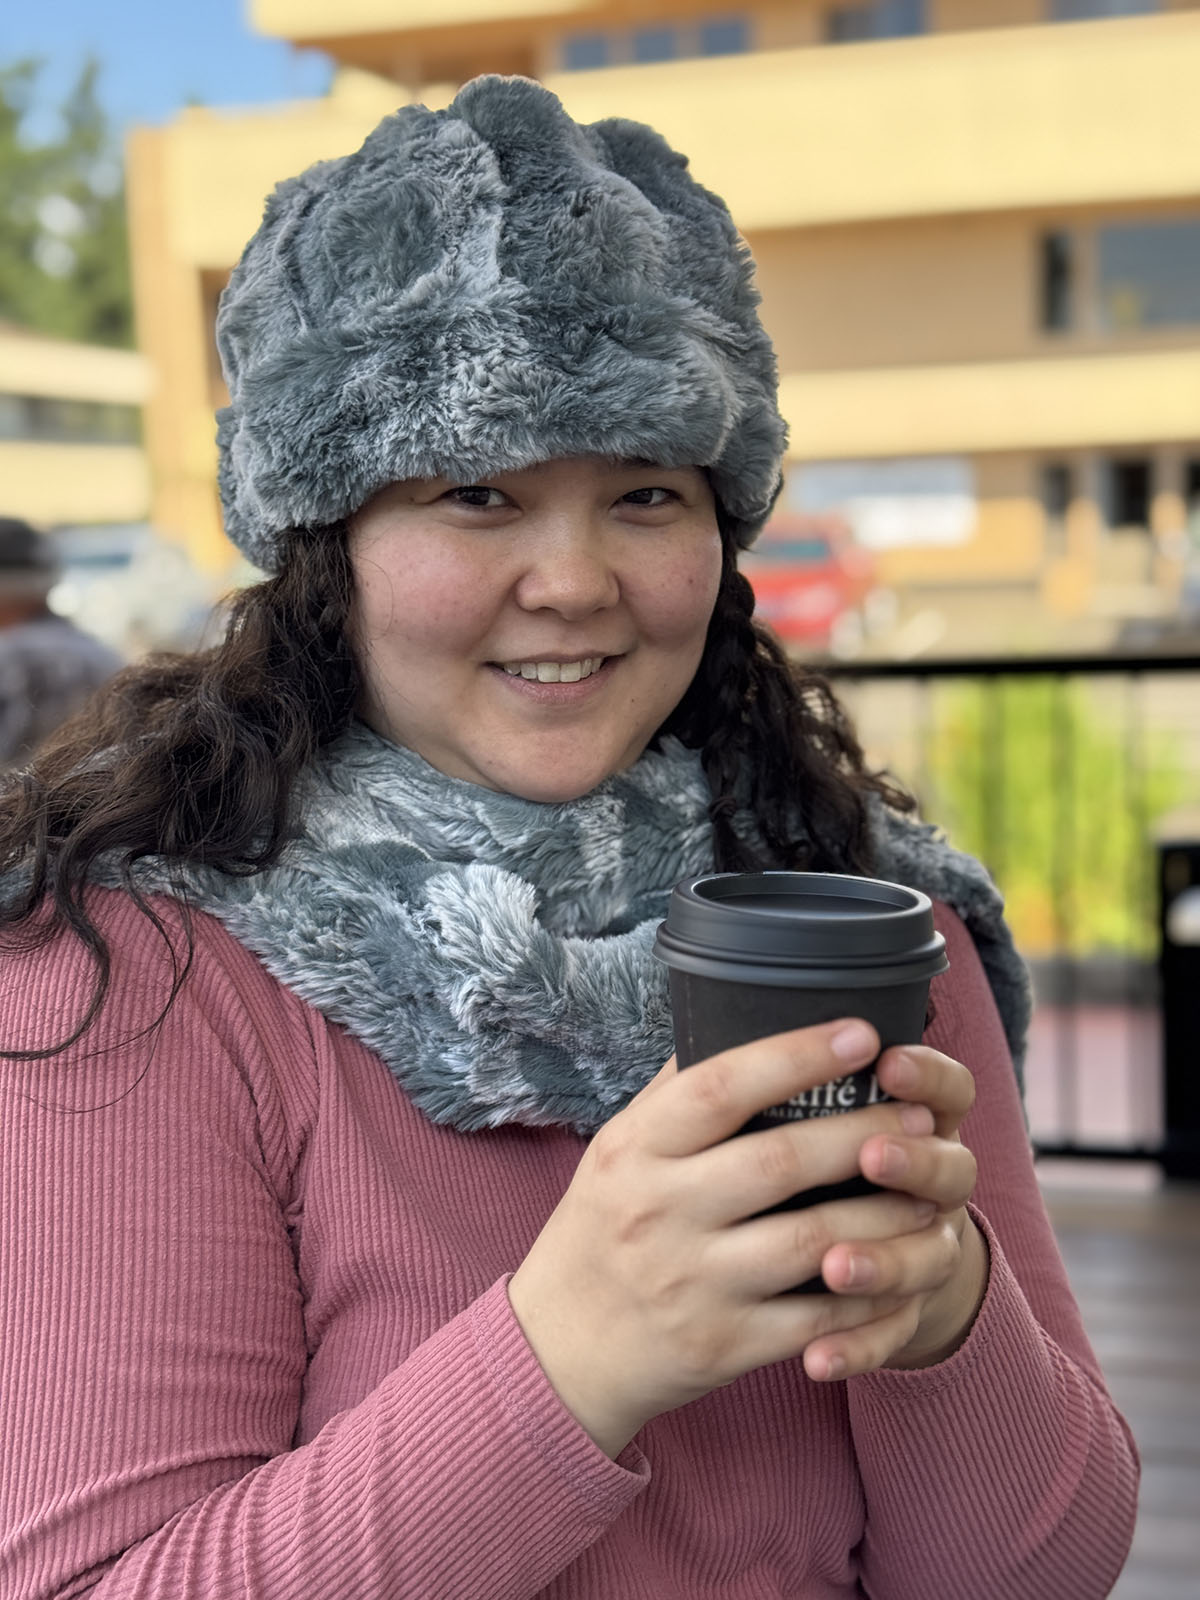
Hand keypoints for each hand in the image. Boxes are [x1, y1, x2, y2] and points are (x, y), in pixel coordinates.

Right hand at [508, 1019, 951, 1457]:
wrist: (561, 1348)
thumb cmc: (602, 1227)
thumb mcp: (618, 1149)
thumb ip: (678, 1093)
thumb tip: (739, 1015)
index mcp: (636, 1149)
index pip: (720, 1087)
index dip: (795, 1056)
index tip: (861, 1034)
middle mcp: (660, 1211)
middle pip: (781, 1161)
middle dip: (865, 1133)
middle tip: (922, 1116)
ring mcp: (693, 1282)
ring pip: (814, 1240)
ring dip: (885, 1213)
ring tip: (929, 1189)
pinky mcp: (723, 1345)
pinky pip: (817, 1318)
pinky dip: (870, 1293)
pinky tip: (903, 1266)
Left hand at [804, 1040, 986, 1381]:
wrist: (796, 1261)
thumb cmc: (775, 1161)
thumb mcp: (777, 1116)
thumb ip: (771, 1076)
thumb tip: (718, 1015)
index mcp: (911, 1115)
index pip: (946, 1086)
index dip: (926, 1072)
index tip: (884, 1059)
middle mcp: (930, 1178)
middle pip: (950, 1167)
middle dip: (910, 1160)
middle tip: (872, 1154)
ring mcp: (920, 1248)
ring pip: (926, 1254)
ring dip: (882, 1259)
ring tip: (834, 1265)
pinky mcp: (896, 1314)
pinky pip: (890, 1335)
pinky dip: (855, 1347)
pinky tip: (817, 1360)